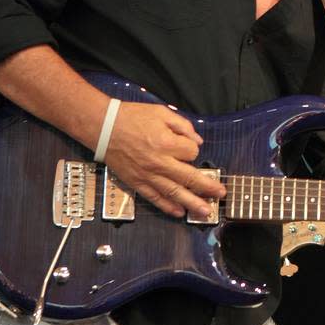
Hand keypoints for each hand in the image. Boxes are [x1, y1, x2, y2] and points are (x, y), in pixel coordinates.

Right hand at [103, 102, 224, 217]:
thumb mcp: (161, 112)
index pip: (192, 152)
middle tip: (220, 193)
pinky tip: (179, 212)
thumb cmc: (132, 117)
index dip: (193, 148)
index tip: (188, 145)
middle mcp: (158, 162)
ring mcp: (147, 175)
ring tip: (206, 211)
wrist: (103, 127)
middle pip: (189, 178)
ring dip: (192, 203)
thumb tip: (198, 140)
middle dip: (207, 186)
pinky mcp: (137, 183)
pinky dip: (167, 207)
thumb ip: (183, 126)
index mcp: (165, 143)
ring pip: (174, 193)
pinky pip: (154, 198)